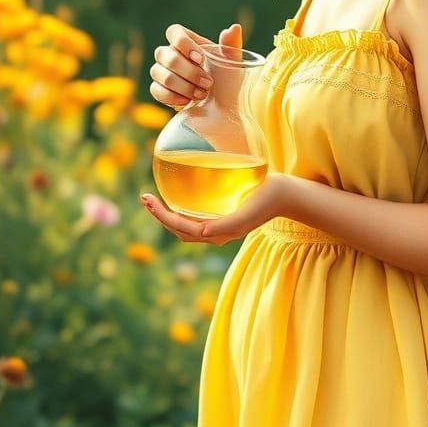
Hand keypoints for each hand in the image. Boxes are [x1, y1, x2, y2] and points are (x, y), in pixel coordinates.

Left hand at [140, 173, 291, 245]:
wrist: (283, 193)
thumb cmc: (266, 198)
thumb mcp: (248, 212)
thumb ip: (226, 224)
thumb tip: (202, 232)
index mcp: (218, 233)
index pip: (182, 228)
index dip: (162, 217)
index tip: (148, 200)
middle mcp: (215, 232)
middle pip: (179, 229)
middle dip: (159, 216)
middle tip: (144, 198)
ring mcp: (219, 224)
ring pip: (185, 225)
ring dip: (166, 214)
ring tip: (152, 199)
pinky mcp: (222, 215)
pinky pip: (195, 216)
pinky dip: (180, 209)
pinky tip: (176, 195)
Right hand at [149, 21, 242, 109]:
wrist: (221, 109)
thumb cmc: (226, 82)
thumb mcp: (232, 63)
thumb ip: (232, 44)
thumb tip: (234, 28)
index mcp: (187, 42)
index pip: (174, 32)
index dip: (184, 44)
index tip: (201, 60)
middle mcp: (170, 54)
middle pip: (164, 54)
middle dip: (188, 71)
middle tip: (208, 84)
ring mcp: (161, 71)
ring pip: (158, 73)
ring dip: (183, 86)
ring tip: (201, 95)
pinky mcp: (158, 90)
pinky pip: (155, 90)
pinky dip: (172, 97)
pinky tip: (188, 102)